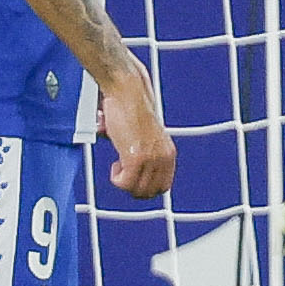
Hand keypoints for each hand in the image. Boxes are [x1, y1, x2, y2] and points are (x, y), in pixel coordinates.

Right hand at [97, 61, 174, 195]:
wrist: (127, 92)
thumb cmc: (132, 110)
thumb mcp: (147, 137)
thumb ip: (146, 154)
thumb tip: (132, 174)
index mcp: (169, 153)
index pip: (163, 187)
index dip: (145, 187)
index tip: (133, 178)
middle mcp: (163, 157)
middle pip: (150, 193)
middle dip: (133, 187)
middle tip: (123, 173)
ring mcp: (151, 159)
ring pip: (136, 190)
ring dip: (124, 182)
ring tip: (119, 166)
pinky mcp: (136, 157)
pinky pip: (124, 183)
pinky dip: (116, 179)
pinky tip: (115, 165)